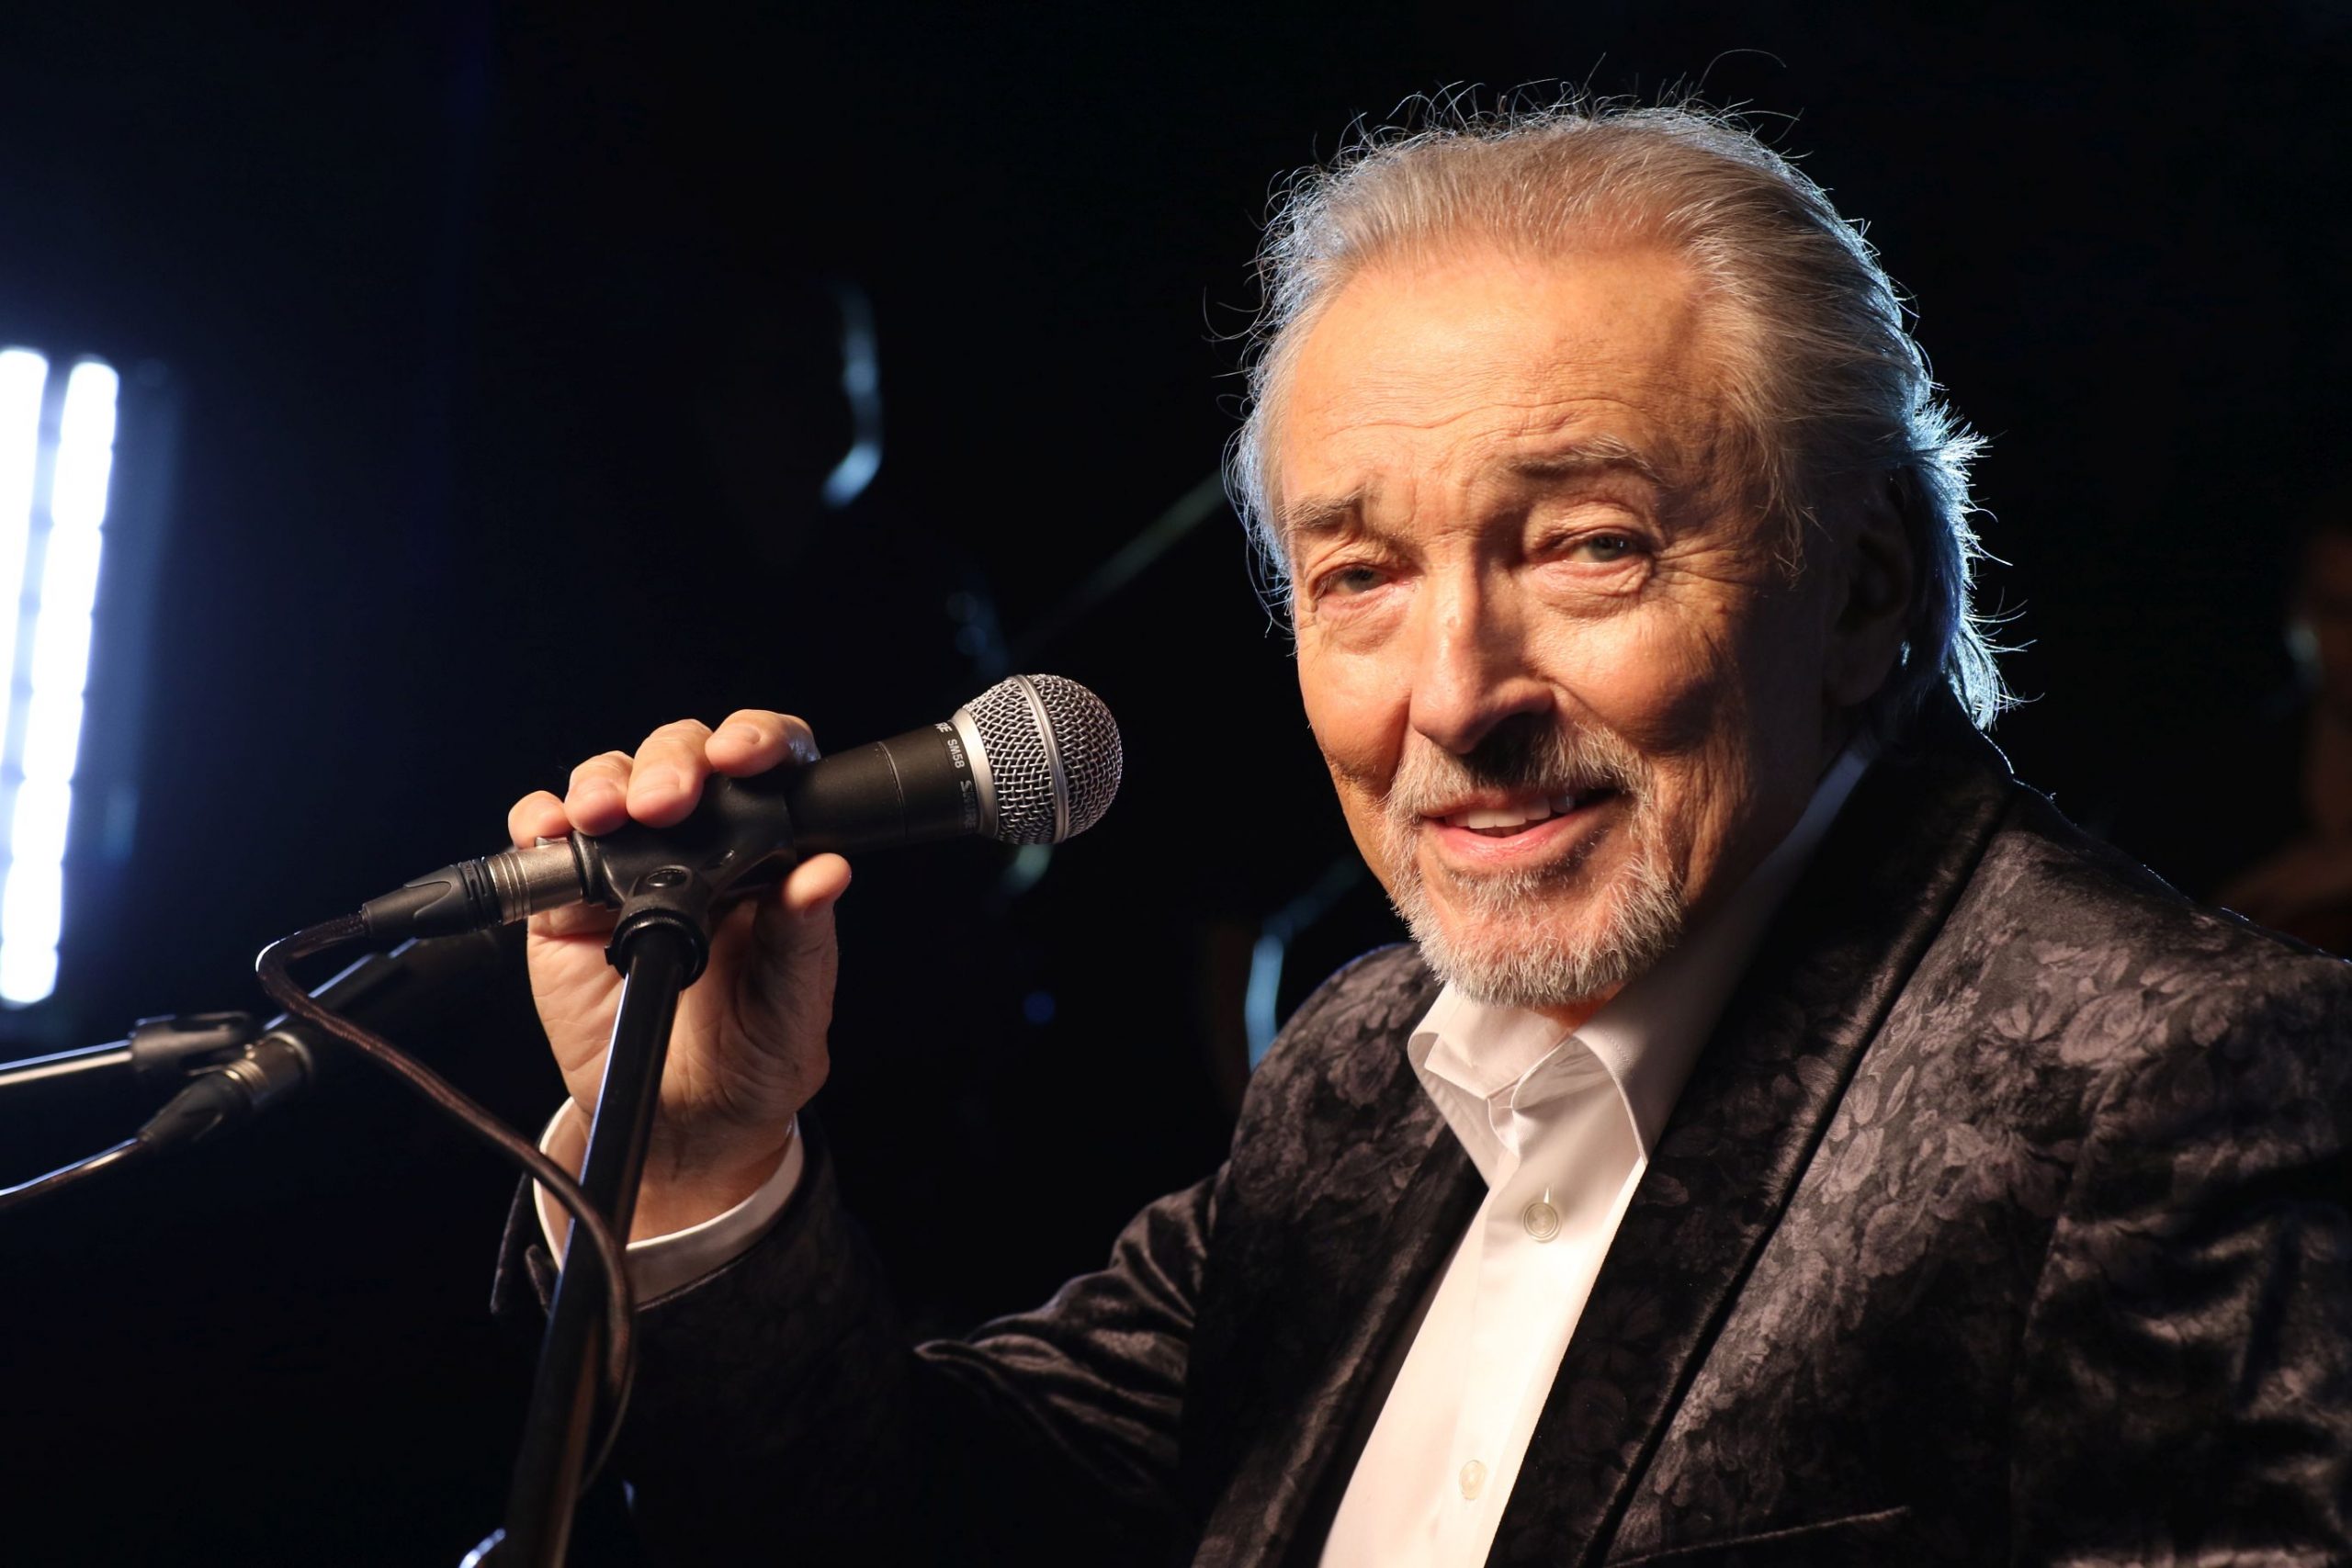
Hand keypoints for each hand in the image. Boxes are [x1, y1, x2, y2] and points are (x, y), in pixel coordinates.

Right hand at [508, 712, 851, 1238]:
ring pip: (612, 780)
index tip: (745, 756)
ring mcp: (629, 864)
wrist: (680, 1125)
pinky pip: (546, 840)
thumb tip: (826, 873)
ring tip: (606, 816)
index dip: (760, 742)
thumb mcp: (792, 1009)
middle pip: (683, 755)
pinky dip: (539, 822)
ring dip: (605, 782)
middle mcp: (699, 845)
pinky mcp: (567, 899)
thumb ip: (802, 940)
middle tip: (667, 800)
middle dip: (673, 761)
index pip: (772, 768)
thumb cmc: (751, 1060)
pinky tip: (550, 831)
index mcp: (769, 857)